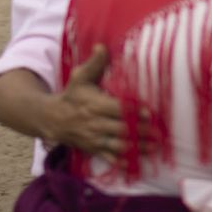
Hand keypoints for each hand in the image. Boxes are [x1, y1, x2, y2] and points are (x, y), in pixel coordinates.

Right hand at [40, 45, 150, 161]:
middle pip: (122, 129)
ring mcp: (94, 139)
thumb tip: (102, 46)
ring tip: (154, 148)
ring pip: (118, 146)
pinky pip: (108, 158)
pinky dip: (122, 163)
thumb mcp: (80, 77)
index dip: (134, 112)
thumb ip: (95, 63)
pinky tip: (135, 165)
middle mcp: (95, 123)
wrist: (51, 119)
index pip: (117, 109)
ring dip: (137, 149)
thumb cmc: (72, 95)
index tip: (150, 114)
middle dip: (141, 133)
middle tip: (160, 134)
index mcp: (95, 105)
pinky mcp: (92, 150)